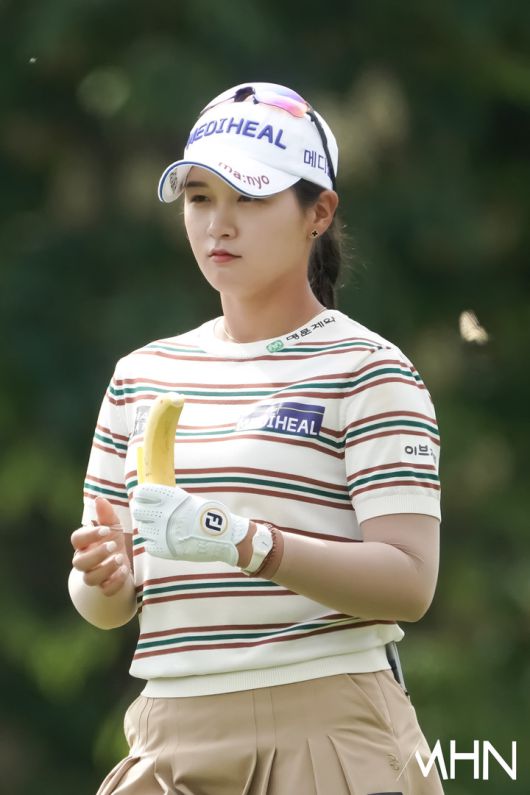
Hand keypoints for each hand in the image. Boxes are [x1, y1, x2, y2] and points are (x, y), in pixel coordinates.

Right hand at [71, 496, 131, 595]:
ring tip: (120, 558)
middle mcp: (85, 561)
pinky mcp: (105, 588)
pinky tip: (124, 571)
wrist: (123, 563)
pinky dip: (115, 582)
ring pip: (90, 578)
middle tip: (113, 545)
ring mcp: (93, 576)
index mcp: (84, 544)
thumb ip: (106, 514)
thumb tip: (99, 499)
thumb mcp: (113, 527)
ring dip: (106, 568)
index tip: (105, 529)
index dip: (89, 535)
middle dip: (96, 554)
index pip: (76, 540)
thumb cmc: (113, 541)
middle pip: (79, 562)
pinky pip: (105, 590)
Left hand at [131, 483, 249, 564]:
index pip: (142, 493)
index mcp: (170, 499)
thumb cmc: (207, 516)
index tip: (142, 498)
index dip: (140, 495)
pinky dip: (154, 543)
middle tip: (147, 513)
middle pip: (137, 511)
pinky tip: (164, 539)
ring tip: (161, 528)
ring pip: (142, 529)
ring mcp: (163, 533)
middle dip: (141, 511)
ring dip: (149, 528)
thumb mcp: (188, 500)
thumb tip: (153, 497)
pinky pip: (149, 545)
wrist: (222, 537)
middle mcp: (164, 514)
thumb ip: (170, 499)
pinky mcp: (164, 549)